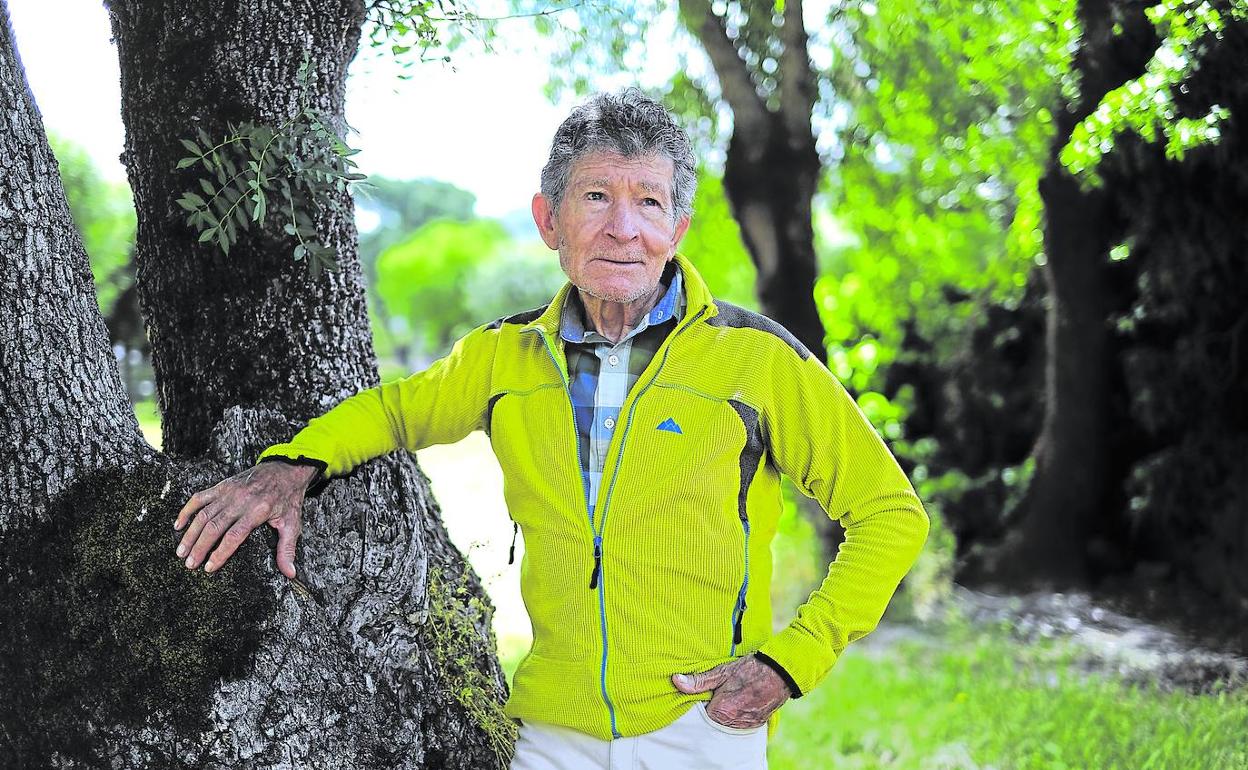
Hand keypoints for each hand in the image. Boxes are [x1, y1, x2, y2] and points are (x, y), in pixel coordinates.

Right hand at [174, 462, 318, 578]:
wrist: (286, 469)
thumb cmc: (288, 498)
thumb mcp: (293, 524)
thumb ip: (287, 549)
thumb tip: (290, 574)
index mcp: (258, 511)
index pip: (233, 536)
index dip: (219, 553)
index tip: (209, 568)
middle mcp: (240, 501)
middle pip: (214, 527)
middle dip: (199, 548)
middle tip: (189, 564)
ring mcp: (229, 492)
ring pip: (203, 514)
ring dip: (190, 534)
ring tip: (181, 552)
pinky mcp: (222, 485)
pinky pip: (200, 498)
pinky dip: (187, 510)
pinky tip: (178, 525)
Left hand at [671, 654, 789, 728]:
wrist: (781, 672)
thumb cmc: (749, 669)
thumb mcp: (721, 671)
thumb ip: (698, 681)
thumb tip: (676, 681)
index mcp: (721, 712)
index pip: (701, 712)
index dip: (704, 699)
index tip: (710, 690)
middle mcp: (733, 723)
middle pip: (714, 719)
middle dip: (715, 706)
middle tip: (724, 690)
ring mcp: (745, 725)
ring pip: (728, 721)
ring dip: (728, 710)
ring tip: (735, 693)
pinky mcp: (756, 724)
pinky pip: (740, 722)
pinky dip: (739, 713)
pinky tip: (744, 699)